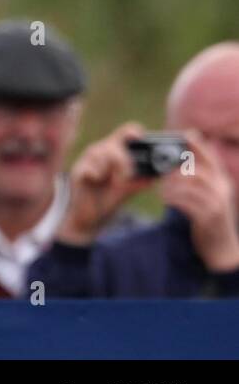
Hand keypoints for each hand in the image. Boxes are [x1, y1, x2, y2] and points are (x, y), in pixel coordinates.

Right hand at [56, 123, 154, 245]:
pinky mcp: (78, 170)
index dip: (133, 132)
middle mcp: (100, 151)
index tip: (140, 138)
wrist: (89, 217)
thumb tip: (160, 175)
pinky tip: (96, 182)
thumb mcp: (129, 188)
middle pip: (114, 144)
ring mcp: (87, 159)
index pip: (126, 132)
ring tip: (112, 183)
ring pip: (102, 154)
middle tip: (126, 177)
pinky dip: (97, 176)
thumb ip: (142, 179)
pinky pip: (91, 168)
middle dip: (123, 161)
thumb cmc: (108, 198)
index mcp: (114, 151)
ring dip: (111, 171)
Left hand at [161, 131, 238, 272]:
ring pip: (190, 186)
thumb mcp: (210, 198)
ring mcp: (217, 204)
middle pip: (197, 170)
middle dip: (176, 169)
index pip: (211, 159)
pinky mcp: (209, 218)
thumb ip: (200, 182)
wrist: (222, 249)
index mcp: (222, 183)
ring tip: (161, 190)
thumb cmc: (210, 220)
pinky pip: (187, 203)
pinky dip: (173, 199)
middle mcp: (222, 190)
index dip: (199, 145)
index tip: (186, 134)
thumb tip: (180, 165)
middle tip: (161, 171)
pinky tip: (166, 200)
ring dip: (172, 186)